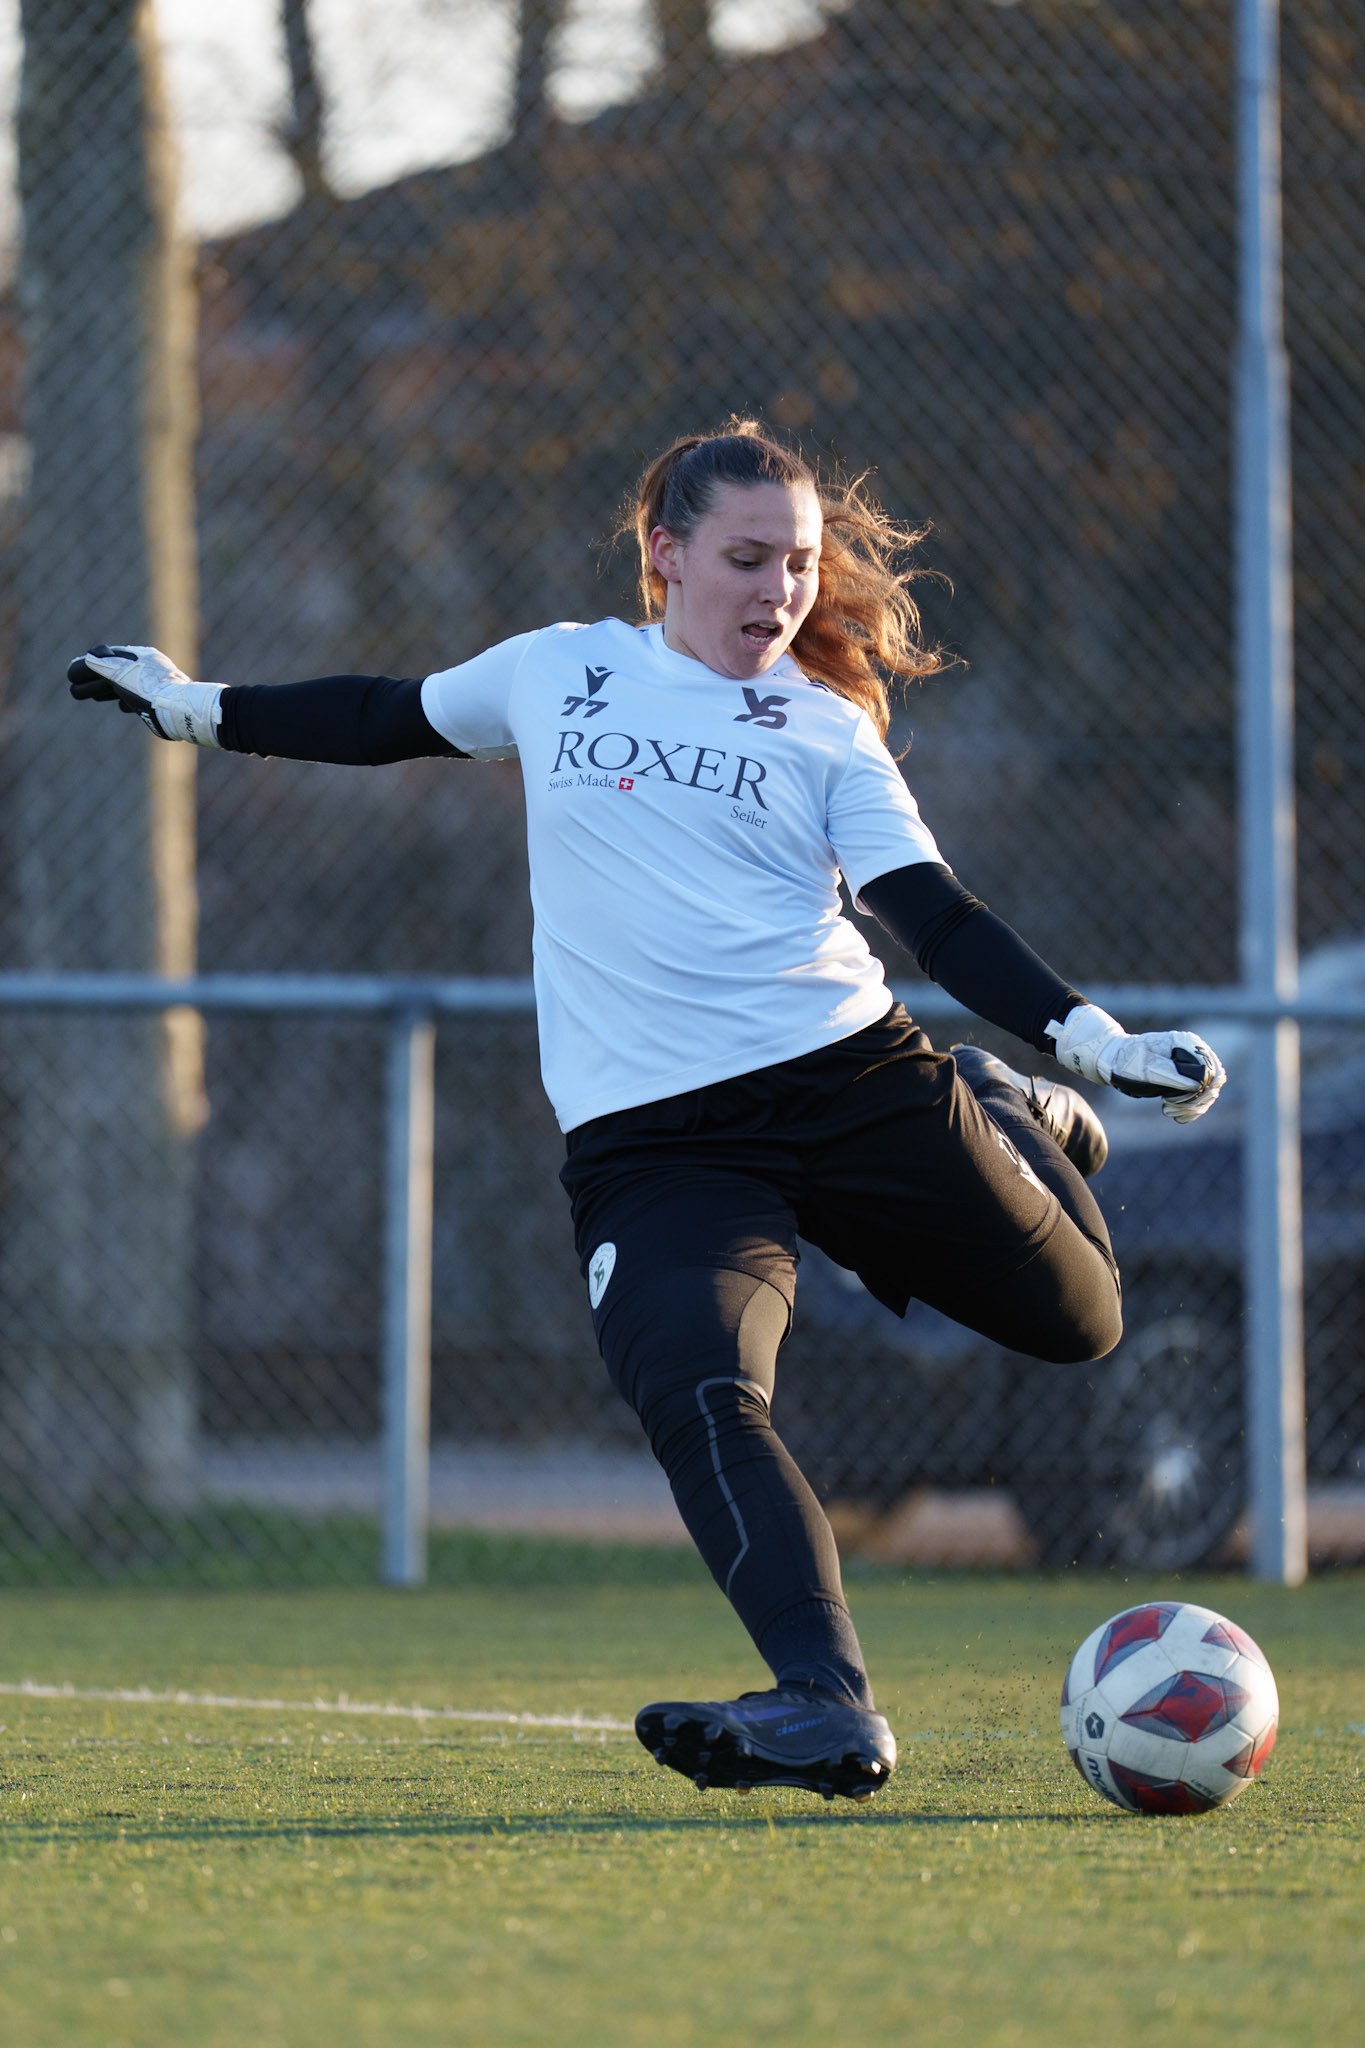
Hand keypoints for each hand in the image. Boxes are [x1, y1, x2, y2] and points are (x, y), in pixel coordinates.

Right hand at [68, 643, 221, 746]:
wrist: (181, 711)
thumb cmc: (150, 691)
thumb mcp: (121, 674)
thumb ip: (103, 665)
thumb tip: (87, 659)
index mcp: (139, 657)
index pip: (107, 658)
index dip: (86, 666)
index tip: (72, 673)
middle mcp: (148, 668)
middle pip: (115, 672)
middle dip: (93, 681)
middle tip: (75, 690)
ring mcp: (156, 685)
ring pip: (126, 686)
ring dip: (106, 690)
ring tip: (92, 697)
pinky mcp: (162, 703)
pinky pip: (139, 698)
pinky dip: (125, 701)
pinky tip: (120, 707)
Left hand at [1047, 1003, 1226, 1122]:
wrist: (1114, 1061)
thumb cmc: (1128, 1062)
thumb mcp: (1146, 1069)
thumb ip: (1172, 1075)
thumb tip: (1196, 1085)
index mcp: (1186, 1044)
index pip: (1209, 1071)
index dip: (1198, 1089)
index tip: (1174, 1100)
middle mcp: (1194, 1052)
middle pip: (1214, 1081)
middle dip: (1197, 1100)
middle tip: (1170, 1108)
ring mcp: (1192, 1064)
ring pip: (1210, 1090)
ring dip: (1194, 1106)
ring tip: (1170, 1111)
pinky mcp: (1187, 1076)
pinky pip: (1201, 1094)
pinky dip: (1193, 1109)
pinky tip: (1178, 1117)